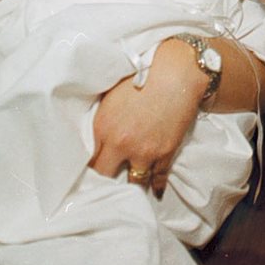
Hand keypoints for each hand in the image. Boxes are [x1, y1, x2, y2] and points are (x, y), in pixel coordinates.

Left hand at [89, 37, 203, 194]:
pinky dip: (157, 185)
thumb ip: (102, 120)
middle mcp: (120, 143)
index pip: (88, 159)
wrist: (176, 73)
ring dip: (132, 184)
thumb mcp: (112, 96)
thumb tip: (96, 136)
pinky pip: (159, 177)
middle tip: (107, 182)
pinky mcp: (165, 152)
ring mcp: (144, 151)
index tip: (92, 169)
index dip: (90, 165)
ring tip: (130, 191)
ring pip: (133, 181)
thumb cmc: (142, 75)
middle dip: (105, 178)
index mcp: (102, 127)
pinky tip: (155, 191)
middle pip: (105, 174)